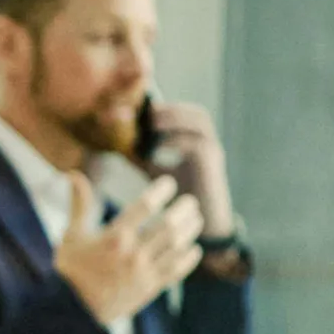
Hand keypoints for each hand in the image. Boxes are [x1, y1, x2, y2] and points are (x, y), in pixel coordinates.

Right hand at [54, 171, 202, 329]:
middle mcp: (132, 253)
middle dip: (184, 210)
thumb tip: (72, 174)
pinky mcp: (150, 289)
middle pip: (168, 225)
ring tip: (196, 219)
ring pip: (177, 246)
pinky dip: (189, 259)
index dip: (161, 190)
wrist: (73, 311)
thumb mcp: (72, 235)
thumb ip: (79, 204)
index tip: (169, 184)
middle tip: (190, 202)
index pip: (145, 205)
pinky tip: (194, 249)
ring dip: (190, 230)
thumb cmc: (71, 271)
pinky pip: (176, 271)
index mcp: (113, 236)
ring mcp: (143, 272)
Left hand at [139, 98, 234, 236]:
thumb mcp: (157, 173)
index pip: (186, 115)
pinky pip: (198, 144)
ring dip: (176, 117)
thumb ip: (143, 158)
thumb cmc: (181, 200)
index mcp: (195, 142)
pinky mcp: (212, 164)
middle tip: (146, 110)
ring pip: (200, 121)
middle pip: (196, 113)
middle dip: (172, 108)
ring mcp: (213, 152)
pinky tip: (157, 146)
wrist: (202, 225)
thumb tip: (120, 146)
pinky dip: (177, 140)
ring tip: (151, 122)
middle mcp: (207, 144)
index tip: (141, 109)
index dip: (166, 108)